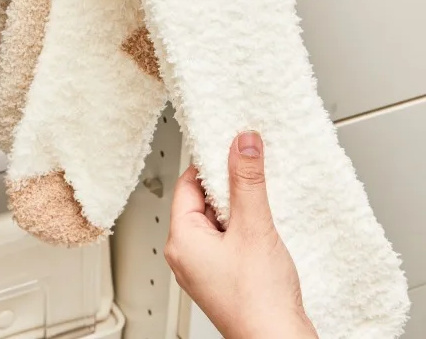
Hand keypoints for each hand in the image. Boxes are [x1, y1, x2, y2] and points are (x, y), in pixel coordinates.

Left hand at [164, 132, 317, 338]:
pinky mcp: (222, 279)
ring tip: (260, 201)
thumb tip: (242, 143)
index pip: (187, 184)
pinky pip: (227, 241)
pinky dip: (244, 229)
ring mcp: (203, 269)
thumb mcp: (254, 227)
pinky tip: (264, 227)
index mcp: (180, 240)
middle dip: (227, 187)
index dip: (209, 164)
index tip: (230, 147)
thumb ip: (247, 180)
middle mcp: (185, 255)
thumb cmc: (259, 302)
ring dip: (238, 208)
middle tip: (251, 172)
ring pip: (217, 222)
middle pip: (201, 201)